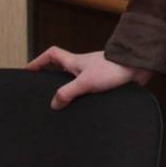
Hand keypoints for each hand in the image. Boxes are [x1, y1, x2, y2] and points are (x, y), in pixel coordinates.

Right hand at [27, 46, 150, 108]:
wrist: (138, 68)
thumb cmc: (113, 69)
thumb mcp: (85, 81)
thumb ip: (68, 92)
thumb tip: (54, 104)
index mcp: (74, 62)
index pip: (52, 55)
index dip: (38, 61)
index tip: (27, 70)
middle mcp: (83, 67)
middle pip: (61, 69)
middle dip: (50, 78)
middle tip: (40, 92)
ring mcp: (93, 75)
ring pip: (75, 82)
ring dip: (68, 91)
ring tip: (59, 108)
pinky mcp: (104, 84)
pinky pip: (88, 92)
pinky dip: (82, 99)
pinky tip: (81, 112)